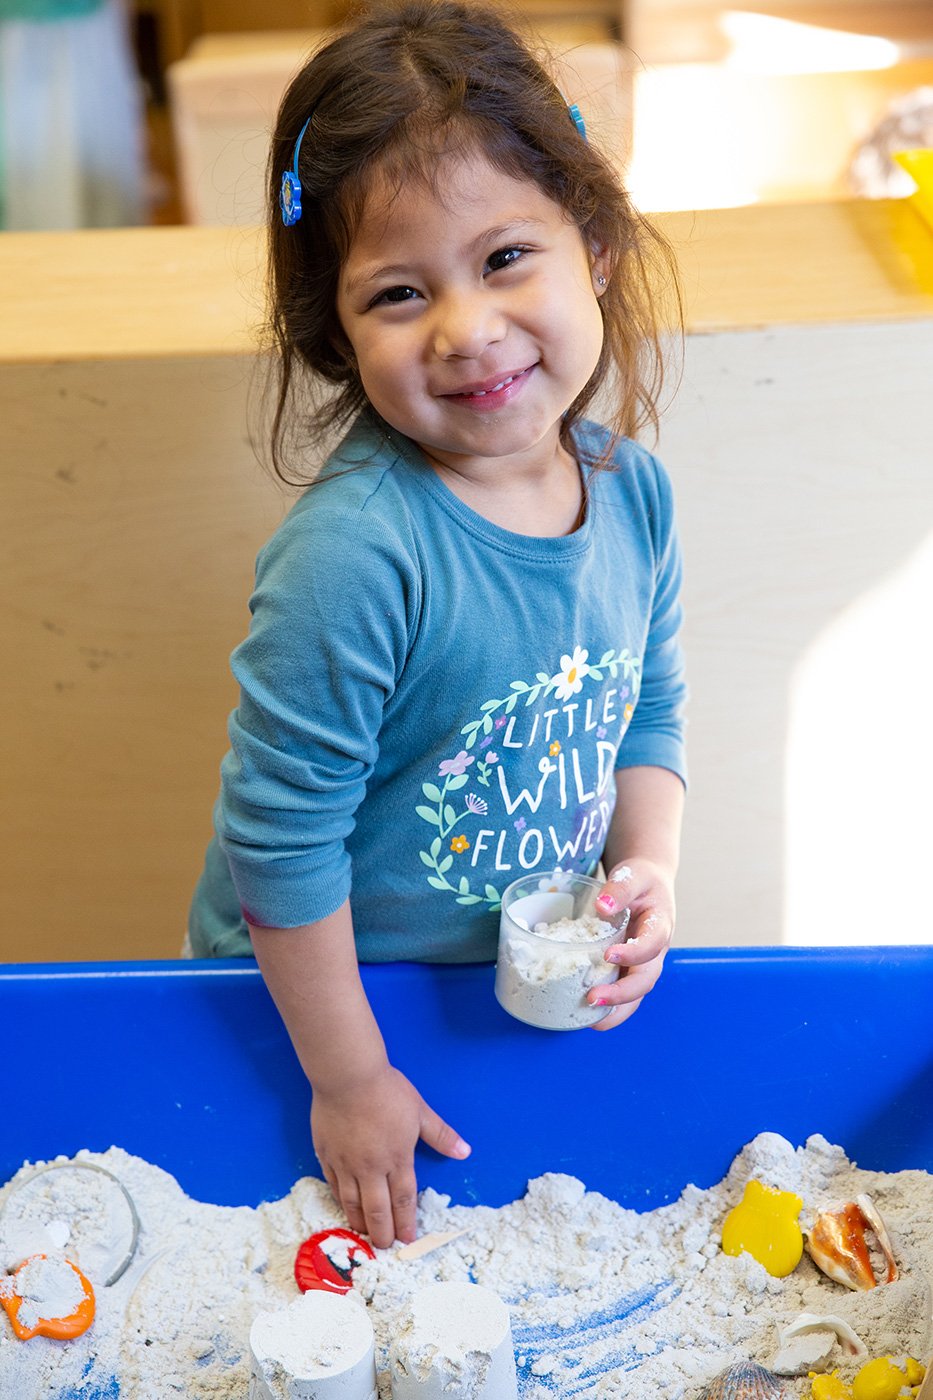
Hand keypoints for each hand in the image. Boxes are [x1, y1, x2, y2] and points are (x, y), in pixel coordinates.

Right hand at [311, 1064, 470, 1247]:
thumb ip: (440, 1135)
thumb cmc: (387, 1090)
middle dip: (383, 1232)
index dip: (406, 1223)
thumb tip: (464, 1152)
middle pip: (377, 1209)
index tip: (407, 1239)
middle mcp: (371, 1168)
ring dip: (359, 1222)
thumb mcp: (420, 1111)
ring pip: (352, 1203)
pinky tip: (344, 1206)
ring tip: (364, 1234)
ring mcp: (346, 1164)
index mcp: (398, 1158)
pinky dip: (340, 1200)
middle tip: (385, 1247)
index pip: (404, 1200)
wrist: (347, 1076)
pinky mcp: (326, 1155)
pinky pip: (333, 1185)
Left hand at [586, 858, 675, 1030]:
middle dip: (622, 994)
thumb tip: (603, 906)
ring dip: (616, 1009)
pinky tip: (587, 1014)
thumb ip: (620, 889)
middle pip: (646, 979)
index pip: (652, 944)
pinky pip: (624, 992)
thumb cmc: (642, 880)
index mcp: (660, 926)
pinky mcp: (630, 968)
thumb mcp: (634, 875)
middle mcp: (654, 950)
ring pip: (636, 993)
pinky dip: (610, 1007)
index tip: (609, 955)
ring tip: (591, 1021)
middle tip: (594, 998)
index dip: (634, 953)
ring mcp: (643, 963)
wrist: (648, 884)